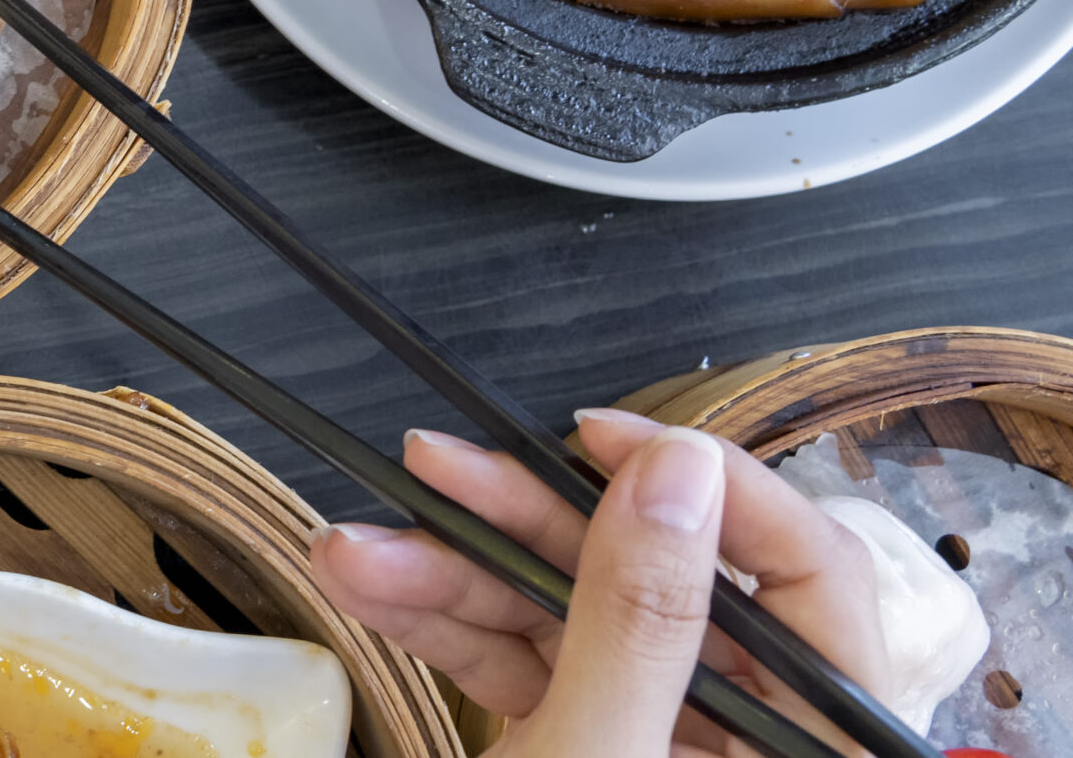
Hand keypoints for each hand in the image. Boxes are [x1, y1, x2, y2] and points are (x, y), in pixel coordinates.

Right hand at [310, 409, 893, 756]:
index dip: (711, 489)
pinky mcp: (577, 751)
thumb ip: (640, 622)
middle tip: (441, 468)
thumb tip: (674, 474)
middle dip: (528, 522)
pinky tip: (373, 583)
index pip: (806, 577)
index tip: (609, 440)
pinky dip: (439, 620)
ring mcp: (654, 749)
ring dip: (449, 570)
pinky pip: (518, 662)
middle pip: (662, 582)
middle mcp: (742, 747)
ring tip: (358, 542)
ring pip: (568, 616)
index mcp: (808, 756)